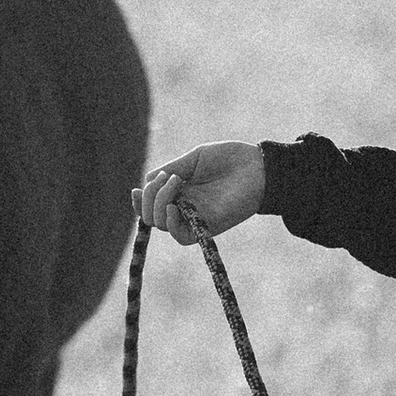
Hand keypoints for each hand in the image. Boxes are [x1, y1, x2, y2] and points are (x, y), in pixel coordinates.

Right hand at [135, 142, 265, 242]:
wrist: (258, 166)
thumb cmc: (229, 159)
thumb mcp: (193, 159)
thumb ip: (171, 170)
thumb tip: (146, 182)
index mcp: (179, 191)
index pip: (150, 205)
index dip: (140, 201)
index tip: (138, 189)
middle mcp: (184, 207)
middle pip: (151, 215)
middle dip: (149, 197)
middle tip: (168, 177)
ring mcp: (195, 218)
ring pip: (161, 224)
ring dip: (160, 202)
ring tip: (176, 181)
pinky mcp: (208, 227)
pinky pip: (181, 236)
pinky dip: (171, 224)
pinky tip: (174, 208)